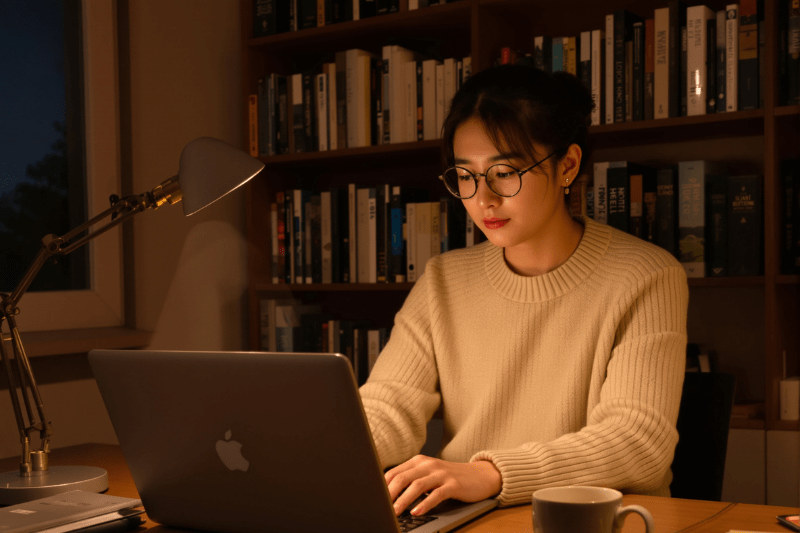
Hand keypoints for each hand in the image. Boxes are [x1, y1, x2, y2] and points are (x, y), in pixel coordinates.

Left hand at [384, 455, 500, 515]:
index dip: (382, 487)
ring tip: (395, 512)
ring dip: (403, 500)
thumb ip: (411, 480)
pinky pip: (436, 494)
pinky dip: (425, 503)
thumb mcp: (429, 475)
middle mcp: (428, 464)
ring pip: (417, 485)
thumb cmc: (450, 478)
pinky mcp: (453, 484)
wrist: (480, 475)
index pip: (394, 472)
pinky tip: (417, 512)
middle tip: (381, 508)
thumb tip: (388, 495)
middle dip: (389, 494)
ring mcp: (441, 473)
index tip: (375, 500)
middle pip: (402, 478)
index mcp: (418, 461)